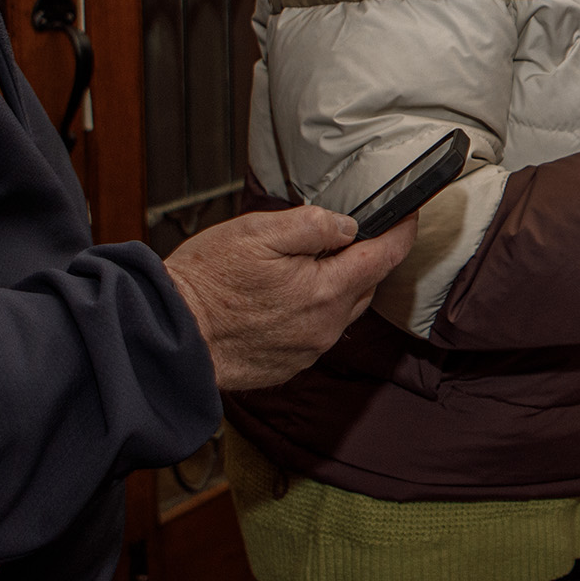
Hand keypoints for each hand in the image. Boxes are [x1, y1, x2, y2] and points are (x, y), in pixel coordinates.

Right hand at [165, 206, 418, 394]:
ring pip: (340, 311)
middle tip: (339, 236)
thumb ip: (311, 225)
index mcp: (325, 292)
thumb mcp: (257, 233)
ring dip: (334, 287)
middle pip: (364, 285)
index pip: (383, 258)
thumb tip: (346, 226)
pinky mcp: (288, 365)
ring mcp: (307, 350)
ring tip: (301, 267)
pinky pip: (315, 332)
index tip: (408, 216)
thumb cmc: (206, 283)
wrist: (170, 338)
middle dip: (362, 259)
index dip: (401, 232)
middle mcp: (324, 328)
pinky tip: (281, 299)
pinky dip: (311, 311)